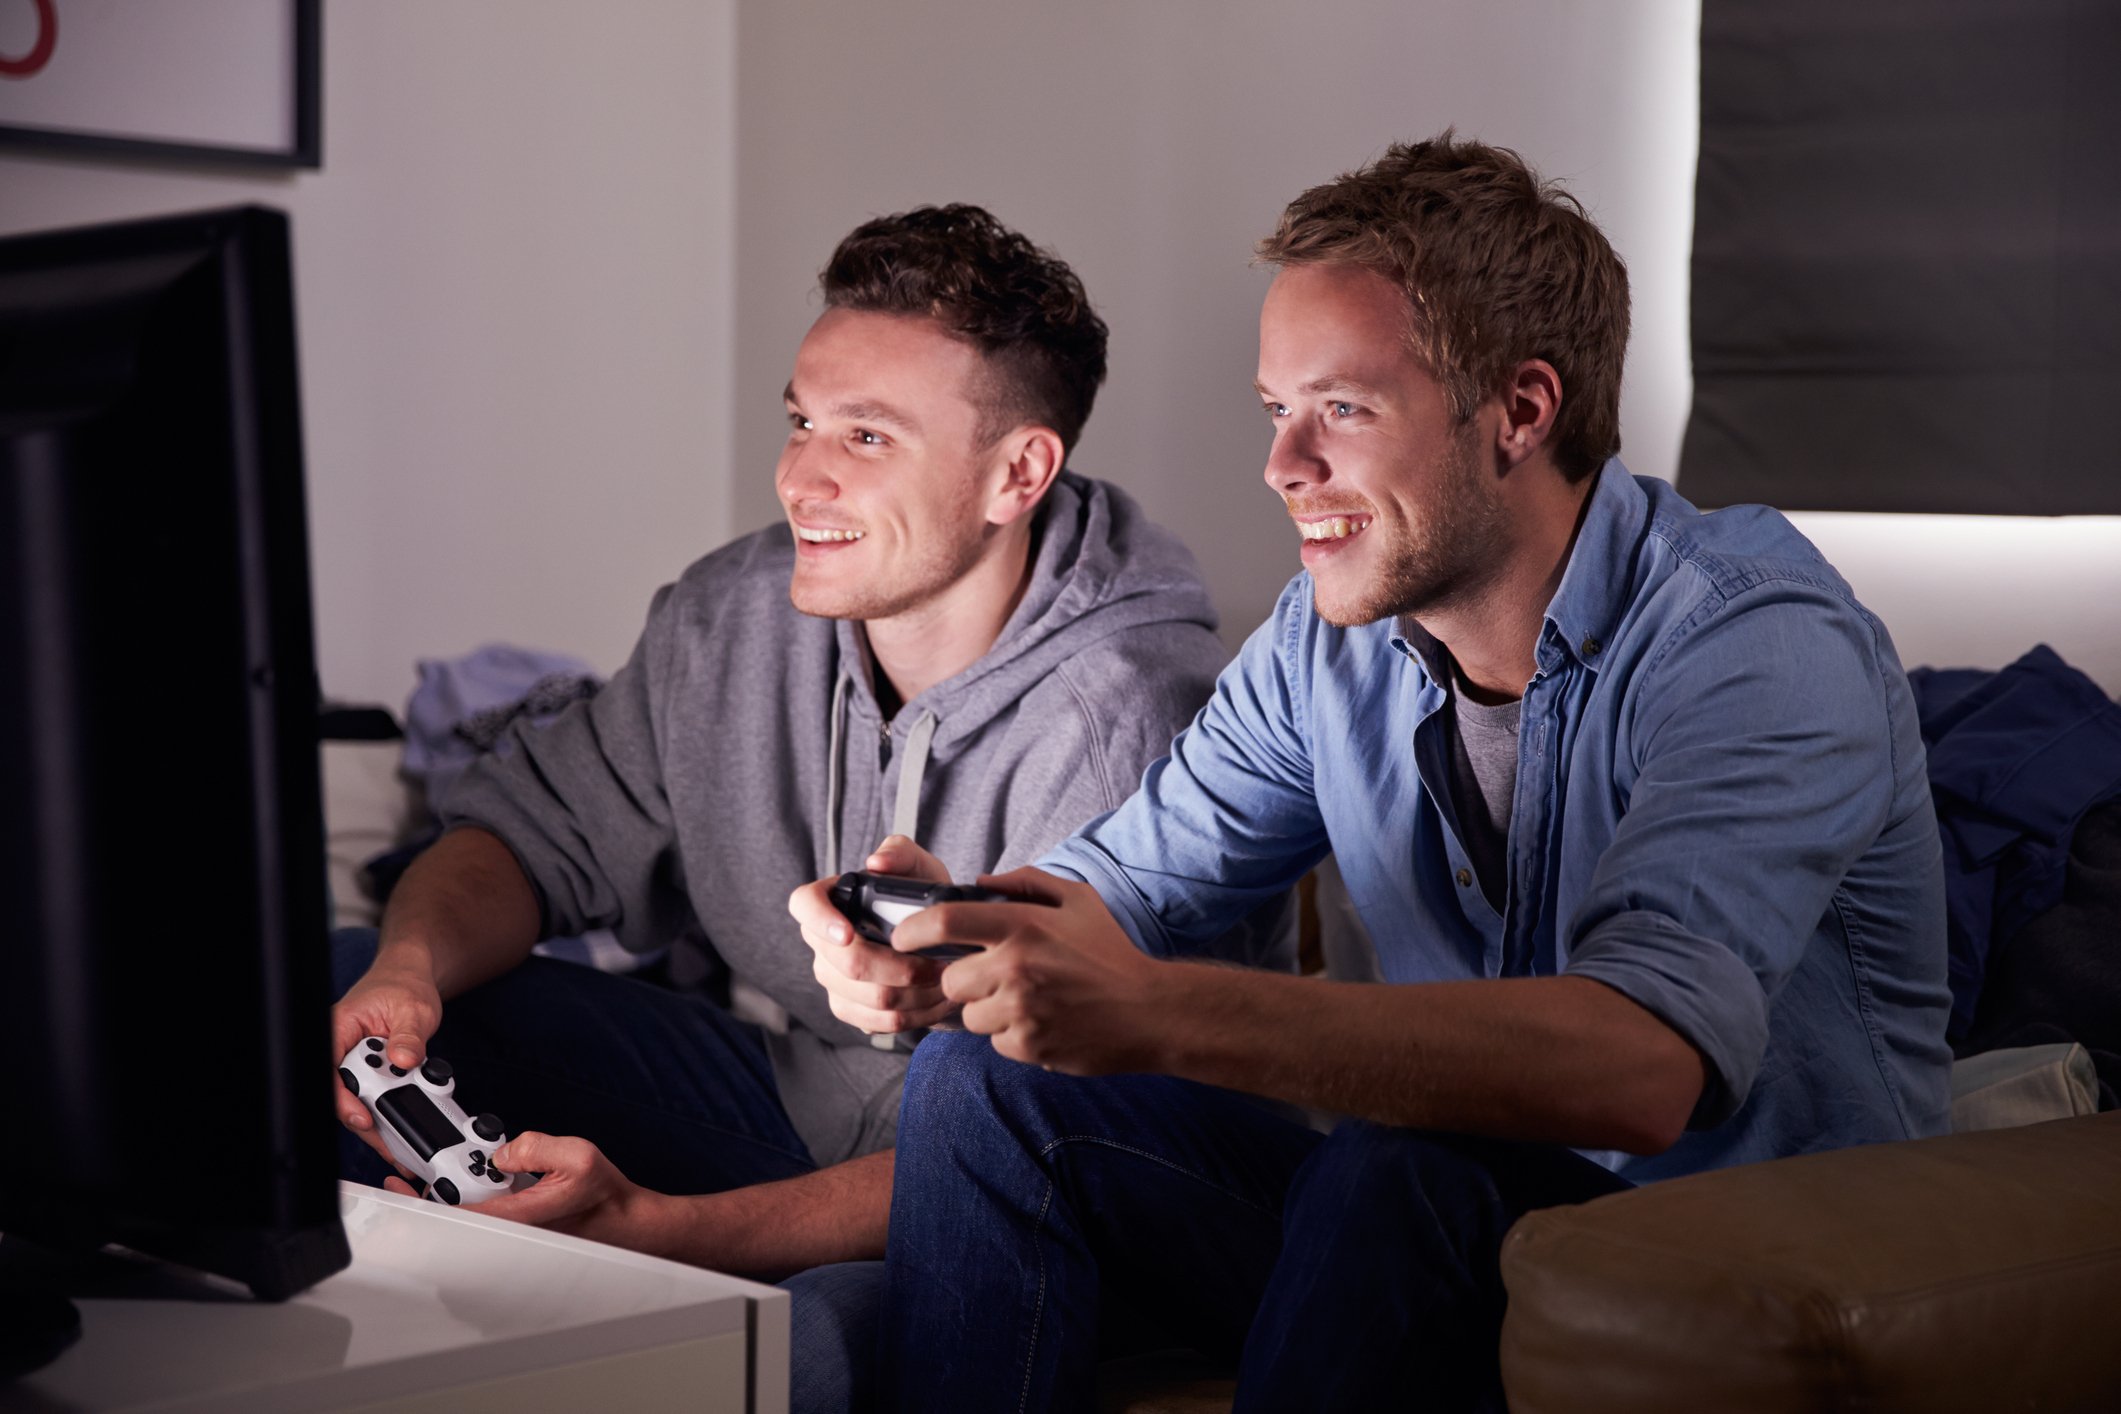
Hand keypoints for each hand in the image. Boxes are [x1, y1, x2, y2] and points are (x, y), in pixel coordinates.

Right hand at [331, 952, 442, 1162]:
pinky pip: (375, 1094)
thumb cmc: (404, 985)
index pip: (331, 1071)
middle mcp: (342, 1047)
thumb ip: (409, 1036)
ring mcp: (355, 1060)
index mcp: (339, 1027)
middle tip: (392, 1138)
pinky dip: (391, 1107)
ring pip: (360, 1098)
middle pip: (344, 1092)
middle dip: (367, 1116)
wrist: (411, 978)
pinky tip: (405, 1120)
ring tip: (402, 1135)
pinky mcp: (370, 1069)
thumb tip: (404, 1060)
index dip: (343, 1099)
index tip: (363, 1117)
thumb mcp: (413, 1009)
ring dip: (382, 1116)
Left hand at [408, 1131, 650, 1246]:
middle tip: (410, 1176)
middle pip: (452, 1218)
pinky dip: (466, 1201)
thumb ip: (535, 1146)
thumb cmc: (604, 1196)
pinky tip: (471, 1181)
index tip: (399, 1187)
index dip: (419, 1203)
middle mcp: (507, 1230)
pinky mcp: (515, 1229)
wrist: (623, 1221)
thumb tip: (502, 1152)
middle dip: (428, 1195)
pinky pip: (481, 1216)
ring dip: (447, 1198)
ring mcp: (509, 1233)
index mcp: (514, 1217)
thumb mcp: (578, 1155)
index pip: (453, 1215)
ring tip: (437, 1177)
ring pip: (466, 1218)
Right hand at [788, 835, 954, 1033]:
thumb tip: (877, 863)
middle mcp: (822, 942)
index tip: (848, 934)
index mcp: (829, 900)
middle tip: (937, 964)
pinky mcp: (849, 1007)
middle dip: (901, 968)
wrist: (934, 937)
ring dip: (917, 994)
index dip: (820, 921)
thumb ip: (899, 853)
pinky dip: (915, 1015)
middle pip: (849, 964)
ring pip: (872, 998)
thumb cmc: (919, 897)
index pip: (804, 904)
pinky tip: (936, 1001)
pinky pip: (879, 1022)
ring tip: (947, 981)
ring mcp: (833, 978)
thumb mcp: (917, 866)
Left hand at [897, 868, 1165, 1074]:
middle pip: (950, 978)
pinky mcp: (1027, 1045)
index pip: (945, 922)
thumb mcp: (1077, 900)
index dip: (913, 930)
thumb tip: (981, 883)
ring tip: (1025, 1000)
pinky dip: (1010, 1034)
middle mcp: (1015, 967)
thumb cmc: (1110, 952)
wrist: (1149, 1011)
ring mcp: (1020, 1010)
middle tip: (993, 976)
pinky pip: (994, 1042)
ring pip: (969, 1015)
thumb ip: (1027, 882)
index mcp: (1022, 926)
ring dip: (987, 1009)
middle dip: (964, 979)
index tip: (903, 937)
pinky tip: (1041, 1021)